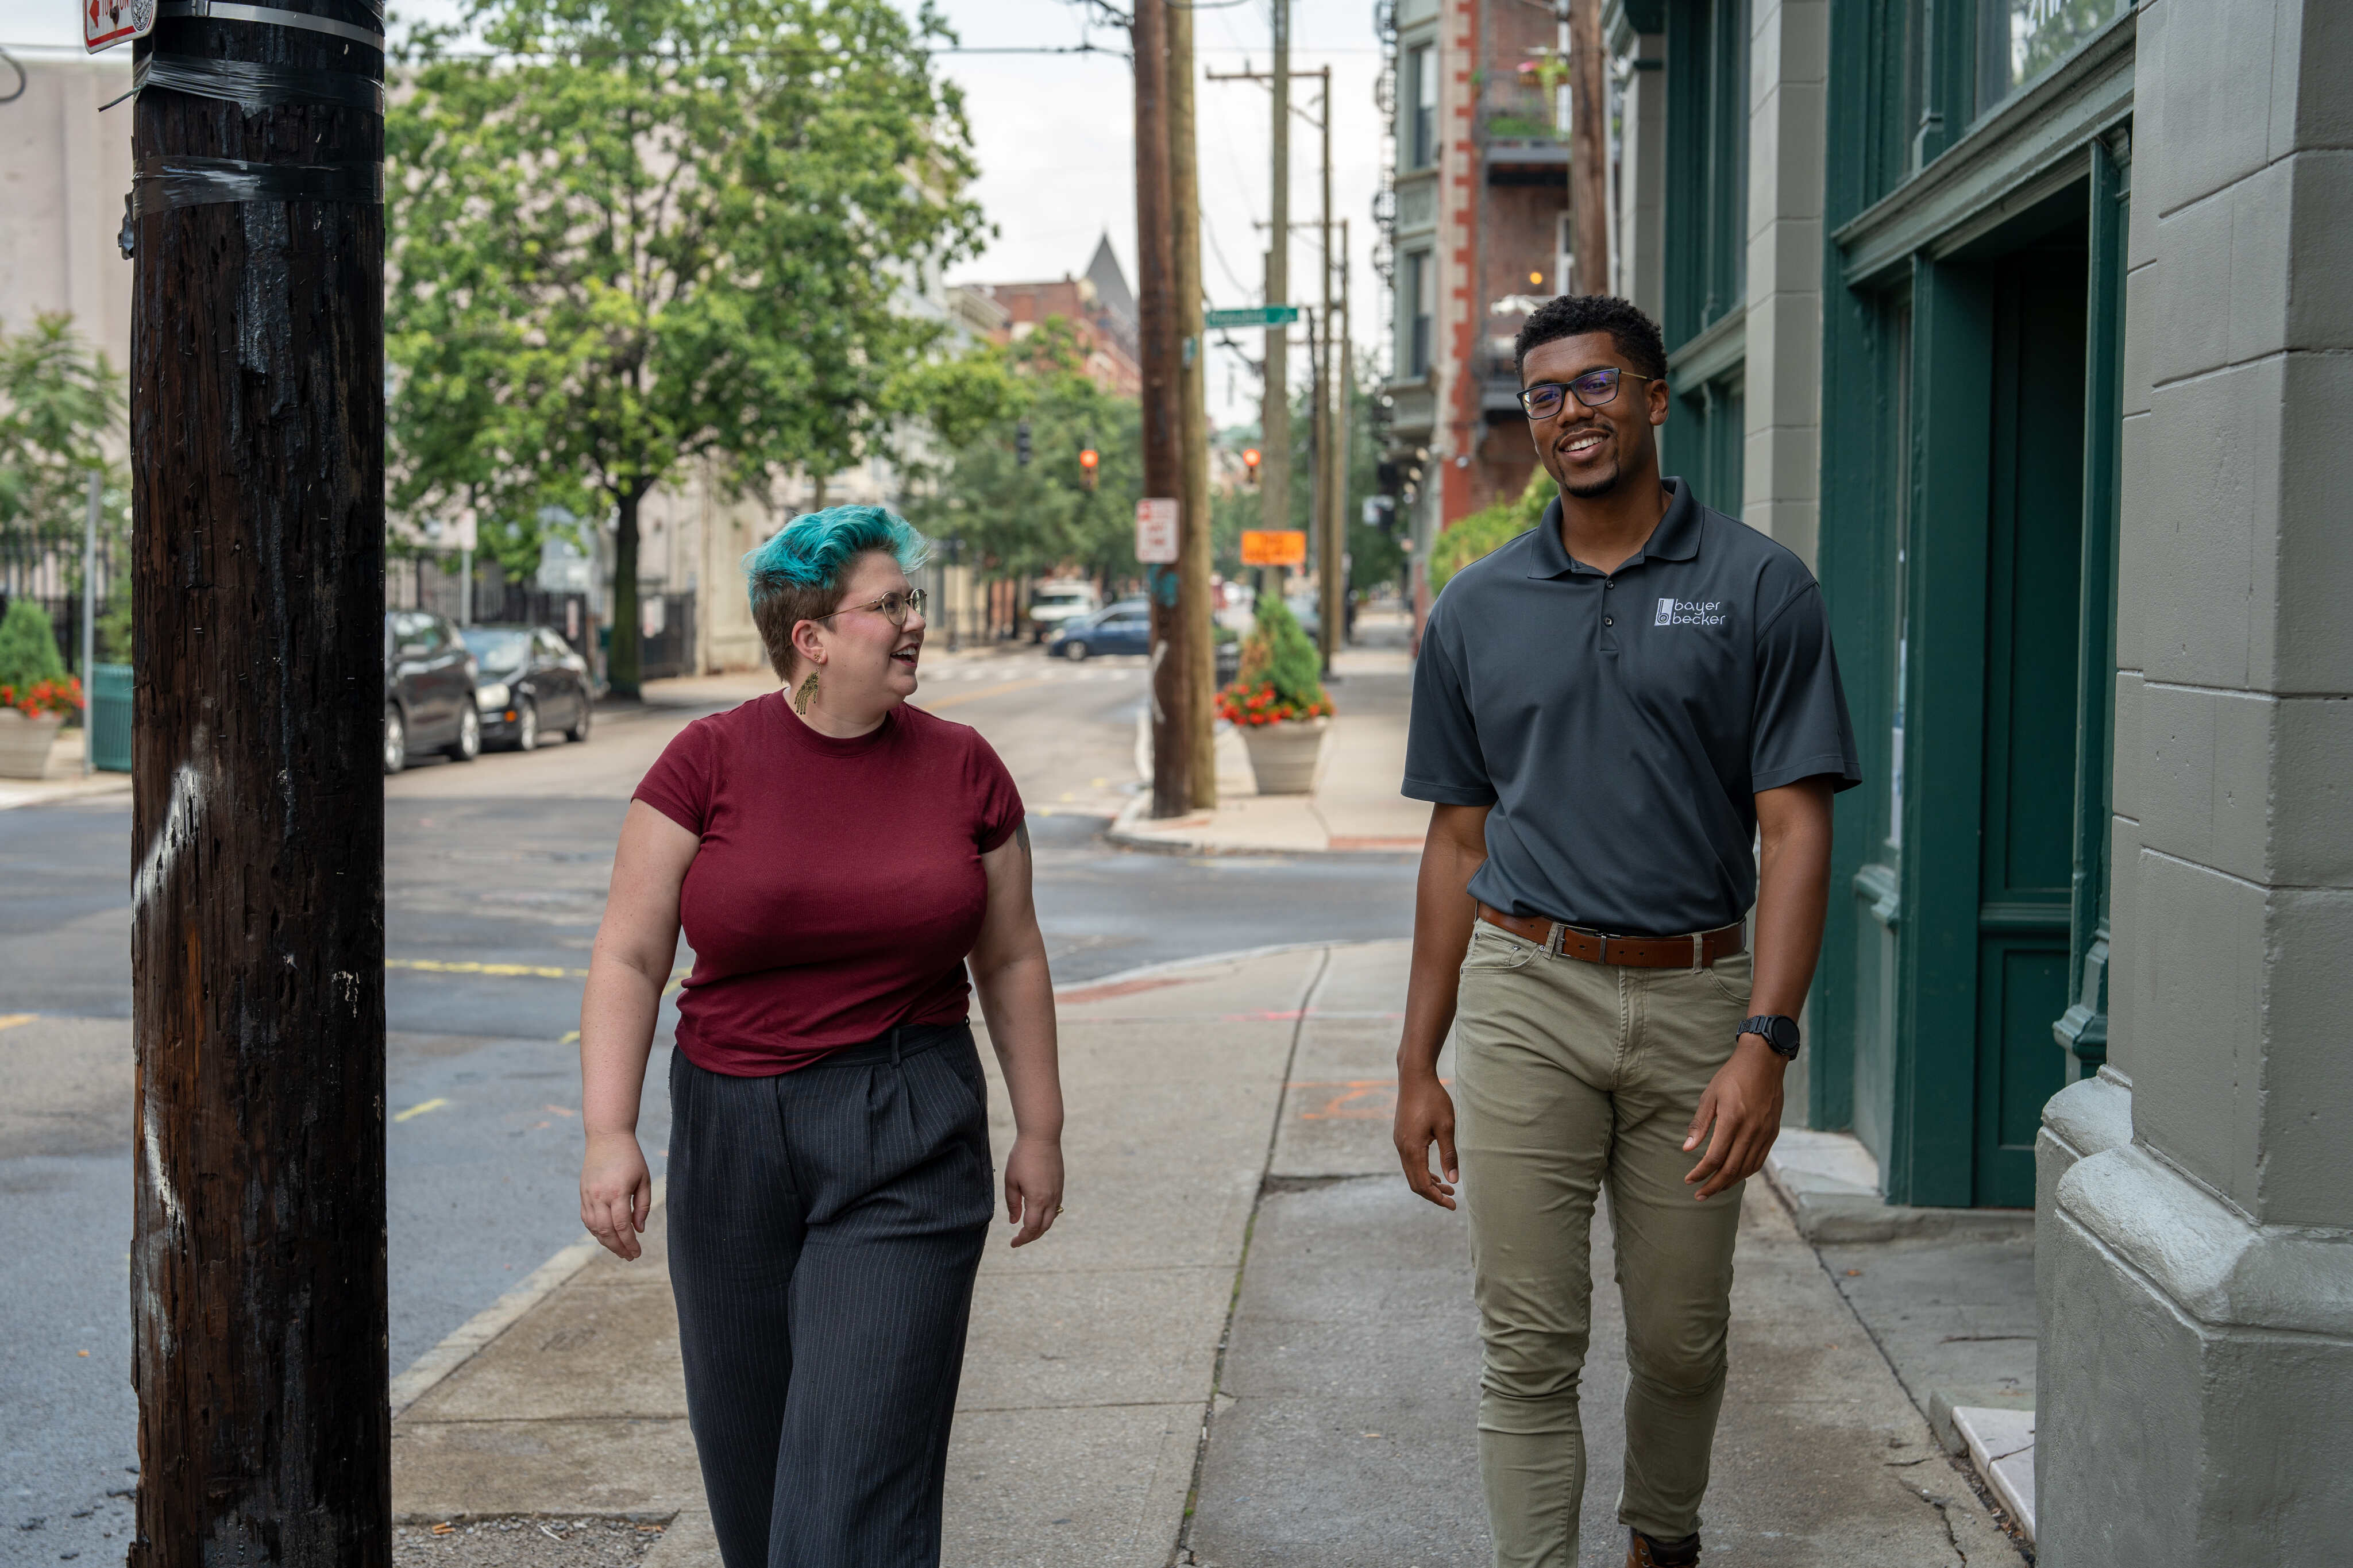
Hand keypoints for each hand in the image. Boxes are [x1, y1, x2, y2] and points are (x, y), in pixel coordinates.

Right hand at [581, 1130, 650, 1259]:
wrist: (607, 1137)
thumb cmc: (630, 1157)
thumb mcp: (644, 1179)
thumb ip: (642, 1206)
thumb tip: (639, 1230)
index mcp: (617, 1191)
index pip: (622, 1226)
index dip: (630, 1243)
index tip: (637, 1253)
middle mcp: (599, 1196)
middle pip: (606, 1231)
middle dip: (618, 1248)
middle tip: (629, 1256)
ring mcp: (588, 1195)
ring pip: (594, 1228)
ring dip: (606, 1242)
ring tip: (619, 1249)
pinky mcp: (583, 1194)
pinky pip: (587, 1219)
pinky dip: (596, 1231)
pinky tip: (606, 1236)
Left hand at [1004, 1132, 1063, 1246]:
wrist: (1042, 1137)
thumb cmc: (1022, 1156)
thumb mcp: (1011, 1180)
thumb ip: (1012, 1203)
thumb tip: (1014, 1221)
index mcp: (1037, 1199)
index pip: (1031, 1228)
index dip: (1022, 1239)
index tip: (1013, 1243)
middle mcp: (1050, 1198)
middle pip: (1043, 1227)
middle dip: (1031, 1237)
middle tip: (1019, 1240)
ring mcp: (1057, 1192)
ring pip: (1051, 1218)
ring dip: (1040, 1228)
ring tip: (1028, 1230)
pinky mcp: (1060, 1185)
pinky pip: (1055, 1207)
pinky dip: (1047, 1216)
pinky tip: (1038, 1214)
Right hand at [1393, 1071, 1459, 1209]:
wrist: (1414, 1077)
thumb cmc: (1432, 1099)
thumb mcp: (1446, 1127)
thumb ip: (1449, 1155)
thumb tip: (1454, 1180)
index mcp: (1412, 1149)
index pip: (1422, 1184)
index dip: (1437, 1198)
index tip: (1453, 1204)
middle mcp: (1402, 1148)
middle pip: (1414, 1182)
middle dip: (1433, 1194)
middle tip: (1452, 1199)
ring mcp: (1399, 1142)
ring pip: (1411, 1172)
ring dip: (1428, 1183)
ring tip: (1447, 1187)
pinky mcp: (1401, 1136)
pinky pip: (1409, 1161)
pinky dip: (1422, 1171)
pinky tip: (1435, 1171)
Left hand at [1682, 1036, 1785, 1200]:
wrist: (1764, 1061)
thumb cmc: (1732, 1076)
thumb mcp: (1710, 1095)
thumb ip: (1700, 1123)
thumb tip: (1687, 1148)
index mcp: (1733, 1120)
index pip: (1715, 1157)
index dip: (1701, 1172)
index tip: (1689, 1180)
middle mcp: (1751, 1130)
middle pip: (1731, 1169)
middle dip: (1714, 1185)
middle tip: (1699, 1195)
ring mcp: (1765, 1133)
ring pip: (1747, 1168)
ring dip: (1730, 1182)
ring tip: (1714, 1189)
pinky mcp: (1772, 1132)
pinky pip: (1759, 1160)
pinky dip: (1745, 1172)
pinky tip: (1734, 1176)